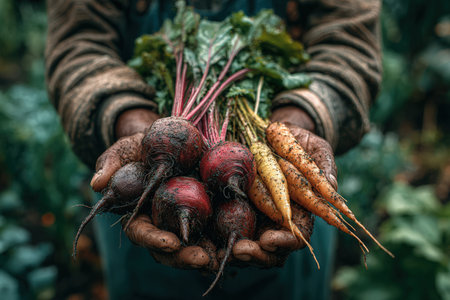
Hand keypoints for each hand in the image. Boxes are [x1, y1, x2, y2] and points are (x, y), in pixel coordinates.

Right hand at [91, 108, 217, 270]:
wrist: (164, 141)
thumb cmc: (137, 148)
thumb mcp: (121, 152)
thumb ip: (109, 165)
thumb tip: (96, 183)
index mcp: (138, 215)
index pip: (142, 233)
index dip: (154, 240)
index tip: (170, 242)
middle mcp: (161, 222)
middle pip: (171, 247)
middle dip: (185, 256)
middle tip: (202, 259)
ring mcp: (183, 218)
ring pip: (195, 243)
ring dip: (209, 252)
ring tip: (224, 257)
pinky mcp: (204, 210)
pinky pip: (215, 225)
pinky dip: (226, 234)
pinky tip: (240, 239)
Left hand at [229, 105, 336, 266]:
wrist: (274, 132)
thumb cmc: (300, 143)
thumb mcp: (316, 149)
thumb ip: (325, 165)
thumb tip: (333, 185)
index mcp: (301, 211)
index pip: (297, 237)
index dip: (285, 242)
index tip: (269, 240)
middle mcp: (278, 219)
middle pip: (271, 249)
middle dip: (257, 255)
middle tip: (241, 250)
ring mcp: (257, 214)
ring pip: (249, 243)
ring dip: (238, 251)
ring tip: (226, 250)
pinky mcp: (237, 205)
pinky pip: (229, 226)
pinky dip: (220, 236)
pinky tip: (208, 242)